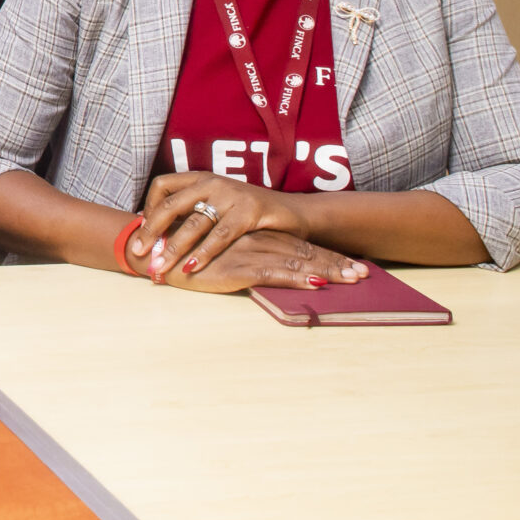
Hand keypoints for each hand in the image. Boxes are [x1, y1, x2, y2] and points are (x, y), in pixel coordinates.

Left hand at [131, 172, 365, 284]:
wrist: (294, 214)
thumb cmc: (250, 215)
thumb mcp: (217, 207)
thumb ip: (192, 213)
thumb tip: (154, 229)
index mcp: (201, 178)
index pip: (162, 186)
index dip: (149, 208)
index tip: (142, 232)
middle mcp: (213, 182)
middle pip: (171, 204)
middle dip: (152, 231)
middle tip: (138, 252)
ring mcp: (232, 194)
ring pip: (194, 222)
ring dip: (173, 247)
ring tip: (160, 266)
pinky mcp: (250, 211)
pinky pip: (221, 235)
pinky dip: (204, 253)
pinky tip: (191, 266)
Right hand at [154, 230, 368, 294]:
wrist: (154, 253)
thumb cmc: (185, 256)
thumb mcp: (221, 255)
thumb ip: (244, 256)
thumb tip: (271, 270)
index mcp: (255, 237)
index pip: (300, 246)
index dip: (329, 256)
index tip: (355, 266)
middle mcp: (256, 241)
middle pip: (306, 252)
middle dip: (337, 264)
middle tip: (365, 275)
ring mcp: (248, 253)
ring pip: (296, 261)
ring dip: (328, 270)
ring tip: (353, 279)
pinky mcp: (236, 267)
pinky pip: (273, 273)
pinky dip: (297, 278)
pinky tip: (317, 282)